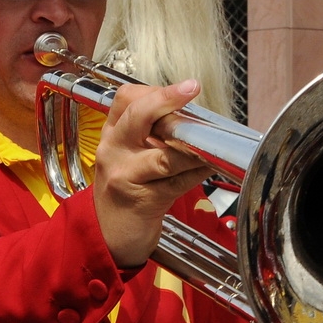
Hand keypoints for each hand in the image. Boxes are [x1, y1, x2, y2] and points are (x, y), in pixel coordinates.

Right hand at [93, 81, 215, 268]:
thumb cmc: (126, 191)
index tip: (184, 87)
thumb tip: (192, 116)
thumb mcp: (129, 155)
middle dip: (167, 99)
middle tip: (192, 89)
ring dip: (195, 146)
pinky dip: (198, 172)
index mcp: (111, 134)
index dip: (156, 90)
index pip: (127, 99)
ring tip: (214, 141)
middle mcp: (113, 150)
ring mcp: (125, 176)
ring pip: (165, 154)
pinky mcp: (142, 200)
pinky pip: (177, 181)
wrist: (108, 235)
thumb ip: (152, 133)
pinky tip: (210, 166)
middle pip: (138, 116)